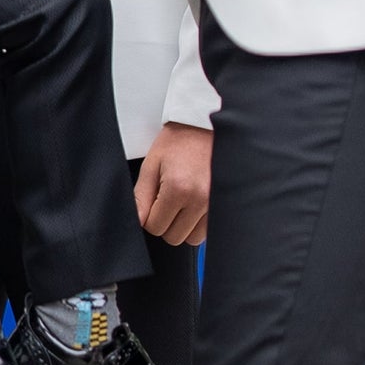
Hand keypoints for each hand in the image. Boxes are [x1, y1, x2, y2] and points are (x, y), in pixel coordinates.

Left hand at [136, 122, 210, 243]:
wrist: (208, 125)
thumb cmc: (180, 140)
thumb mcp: (152, 163)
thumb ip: (141, 196)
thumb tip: (137, 222)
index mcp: (178, 188)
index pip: (154, 227)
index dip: (149, 216)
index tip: (154, 199)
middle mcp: (200, 199)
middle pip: (174, 237)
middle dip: (166, 222)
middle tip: (168, 199)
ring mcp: (216, 204)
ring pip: (193, 239)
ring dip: (184, 226)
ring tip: (184, 201)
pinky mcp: (227, 204)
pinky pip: (209, 231)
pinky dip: (200, 223)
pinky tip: (196, 203)